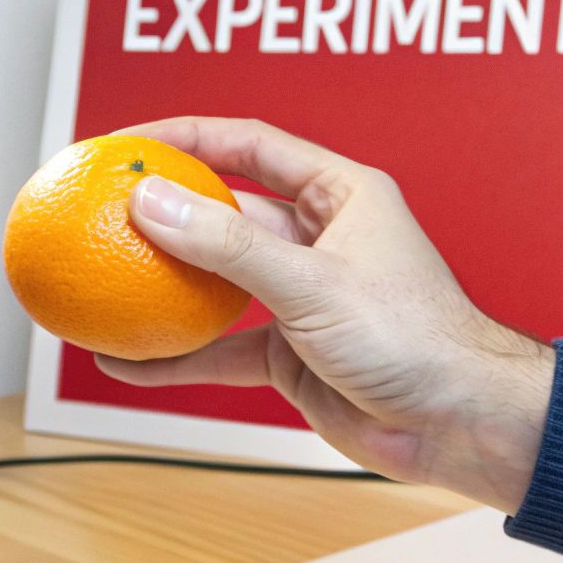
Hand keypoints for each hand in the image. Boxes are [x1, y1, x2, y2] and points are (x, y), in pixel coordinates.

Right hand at [93, 118, 555, 513]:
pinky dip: (176, 356)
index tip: (125, 144)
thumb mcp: (313, 284)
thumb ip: (227, 246)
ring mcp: (301, 296)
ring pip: (215, 282)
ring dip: (162, 287)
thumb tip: (151, 202)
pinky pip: (220, 347)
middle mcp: (318, 238)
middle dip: (164, 213)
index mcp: (340, 194)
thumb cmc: (418, 338)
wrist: (463, 424)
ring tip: (102, 284)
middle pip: (223, 211)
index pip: (248, 144)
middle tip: (100, 210)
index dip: (184, 138)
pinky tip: (127, 361)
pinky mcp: (291, 352)